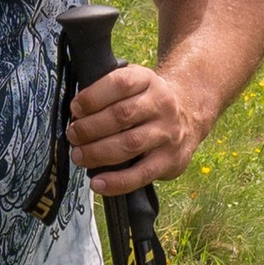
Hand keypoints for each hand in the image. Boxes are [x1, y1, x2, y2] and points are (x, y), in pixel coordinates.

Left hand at [66, 59, 207, 195]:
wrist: (190, 114)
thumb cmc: (146, 102)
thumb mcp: (134, 85)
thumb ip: (108, 92)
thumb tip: (76, 113)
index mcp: (147, 81)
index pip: (120, 83)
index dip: (93, 97)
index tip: (75, 108)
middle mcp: (161, 105)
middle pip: (121, 115)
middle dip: (90, 128)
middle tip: (73, 135)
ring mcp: (167, 133)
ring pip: (129, 144)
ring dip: (97, 152)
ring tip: (79, 155)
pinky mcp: (170, 160)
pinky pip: (141, 174)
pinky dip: (117, 182)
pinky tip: (98, 183)